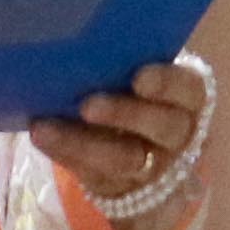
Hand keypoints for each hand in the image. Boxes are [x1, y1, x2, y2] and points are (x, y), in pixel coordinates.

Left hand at [29, 60, 212, 218]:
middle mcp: (178, 135)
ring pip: (124, 159)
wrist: (143, 159)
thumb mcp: (142, 82)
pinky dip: (63, 152)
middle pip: (162, 127)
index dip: (167, 83)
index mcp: (189, 99)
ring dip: (82, 143)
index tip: (139, 78)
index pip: (189, 89)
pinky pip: (92, 172)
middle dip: (125, 114)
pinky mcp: (120, 187)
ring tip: (44, 128)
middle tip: (87, 105)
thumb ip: (124, 66)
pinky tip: (40, 136)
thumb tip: (77, 43)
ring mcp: (153, 167)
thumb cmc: (138, 97)